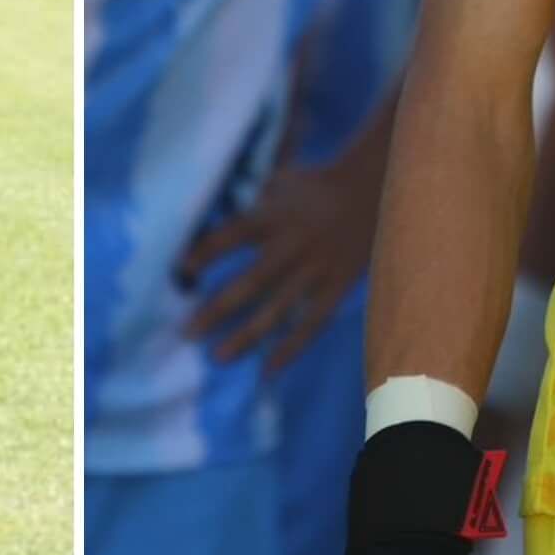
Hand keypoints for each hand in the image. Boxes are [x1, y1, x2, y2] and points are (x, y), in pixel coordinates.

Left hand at [180, 148, 376, 369]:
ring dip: (247, 336)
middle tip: (187, 333)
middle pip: (252, 281)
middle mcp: (294, 244)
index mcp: (276, 216)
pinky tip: (267, 370)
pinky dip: (291, 348)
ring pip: (279, 309)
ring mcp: (317, 269)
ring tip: (218, 358)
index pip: (234, 235)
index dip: (207, 253)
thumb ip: (250, 207)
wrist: (373, 189)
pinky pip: (313, 323)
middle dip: (217, 309)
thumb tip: (215, 230)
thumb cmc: (314, 186)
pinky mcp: (338, 286)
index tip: (182, 273)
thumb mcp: (281, 183)